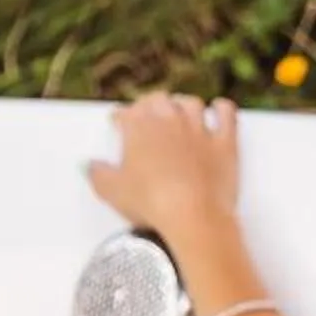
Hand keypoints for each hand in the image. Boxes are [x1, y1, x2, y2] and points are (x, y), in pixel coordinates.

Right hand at [86, 91, 240, 235]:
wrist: (193, 215)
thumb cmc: (151, 203)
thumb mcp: (112, 192)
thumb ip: (97, 174)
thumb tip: (89, 166)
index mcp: (139, 127)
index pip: (126, 113)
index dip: (121, 117)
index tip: (118, 121)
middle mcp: (170, 120)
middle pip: (158, 100)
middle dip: (150, 105)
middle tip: (146, 112)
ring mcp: (199, 129)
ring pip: (191, 103)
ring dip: (183, 104)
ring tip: (179, 110)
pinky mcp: (225, 142)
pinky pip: (226, 114)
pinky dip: (222, 108)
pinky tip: (219, 108)